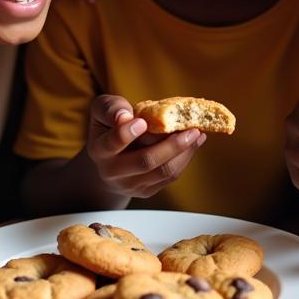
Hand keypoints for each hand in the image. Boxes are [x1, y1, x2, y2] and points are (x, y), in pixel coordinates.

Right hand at [85, 94, 204, 197]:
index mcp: (100, 150)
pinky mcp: (146, 190)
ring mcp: (131, 184)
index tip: (142, 122)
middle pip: (145, 162)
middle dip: (172, 145)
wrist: (108, 158)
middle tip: (191, 129)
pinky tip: (194, 143)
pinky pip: (170, 177)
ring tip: (198, 134)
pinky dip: (185, 159)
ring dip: (184, 152)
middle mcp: (113, 171)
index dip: (126, 134)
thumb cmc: (108, 126)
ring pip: (163, 171)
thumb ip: (111, 108)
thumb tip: (125, 115)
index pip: (113, 144)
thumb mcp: (102, 110)